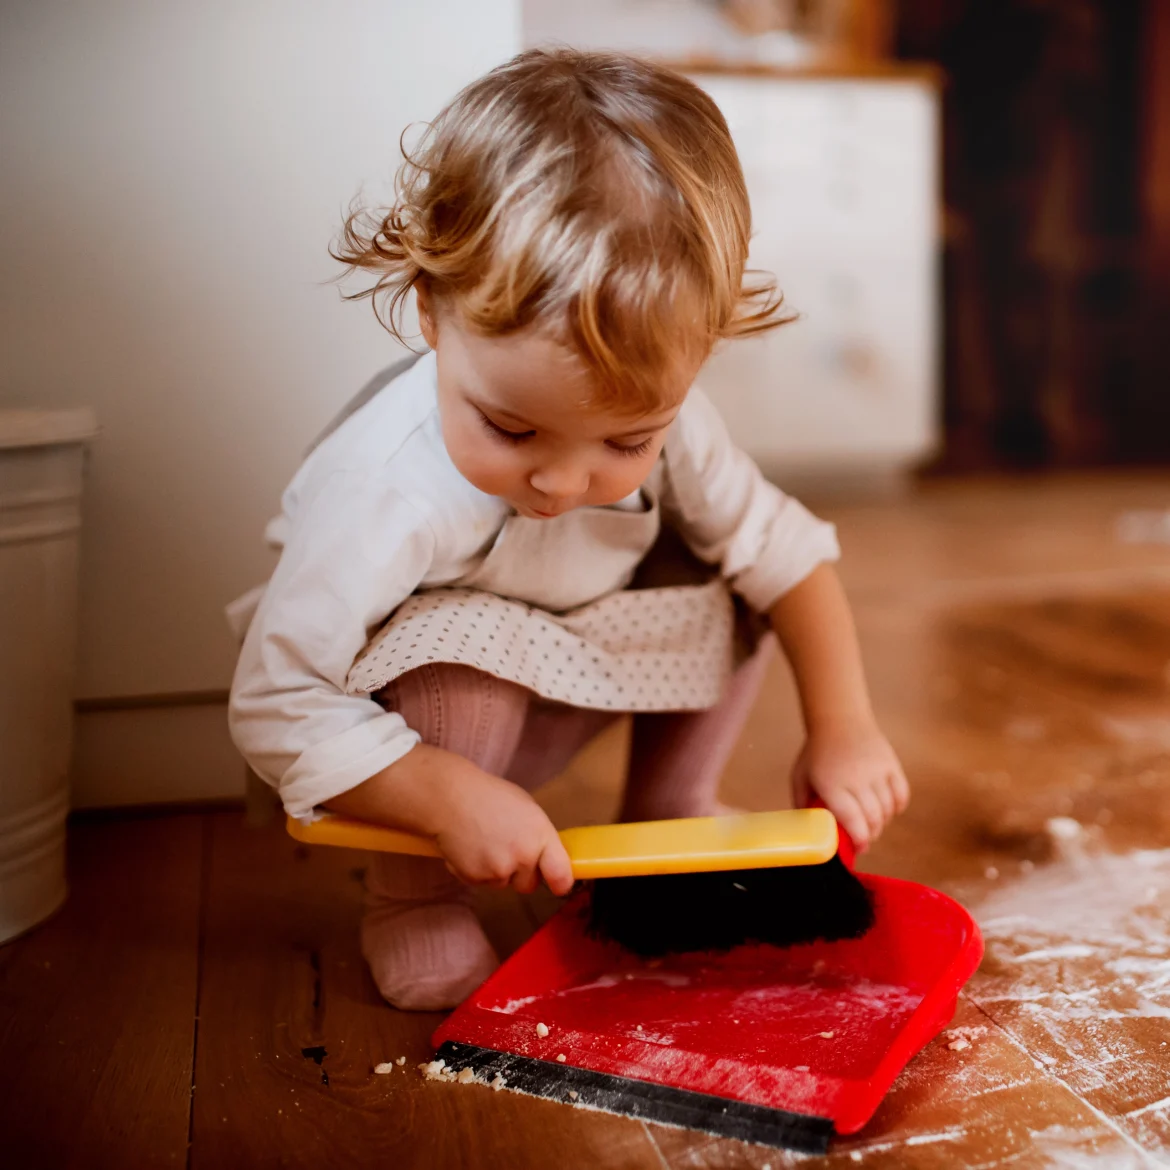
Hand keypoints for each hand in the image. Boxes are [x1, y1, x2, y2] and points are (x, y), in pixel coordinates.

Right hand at [324, 744, 574, 896]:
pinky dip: (477, 870)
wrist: (449, 798)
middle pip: (530, 884)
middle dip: (521, 873)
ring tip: (484, 842)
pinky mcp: (477, 878)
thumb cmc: (488, 797)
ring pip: (504, 884)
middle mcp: (524, 856)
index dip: (561, 882)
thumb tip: (547, 857)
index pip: (561, 874)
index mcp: (540, 834)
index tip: (560, 884)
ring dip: (497, 870)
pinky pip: (483, 883)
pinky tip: (470, 848)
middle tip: (506, 849)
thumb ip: (539, 836)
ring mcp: (500, 870)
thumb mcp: (526, 809)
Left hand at [791, 719, 908, 851]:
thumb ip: (801, 805)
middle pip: (873, 820)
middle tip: (863, 839)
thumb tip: (807, 832)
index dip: (859, 840)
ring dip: (882, 823)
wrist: (839, 719)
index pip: (852, 820)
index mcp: (831, 784)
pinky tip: (887, 809)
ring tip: (872, 824)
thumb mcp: (800, 777)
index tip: (858, 848)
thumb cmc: (817, 752)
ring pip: (888, 810)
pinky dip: (897, 807)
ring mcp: (877, 770)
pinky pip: (902, 795)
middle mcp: (856, 778)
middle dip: (870, 835)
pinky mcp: (891, 764)